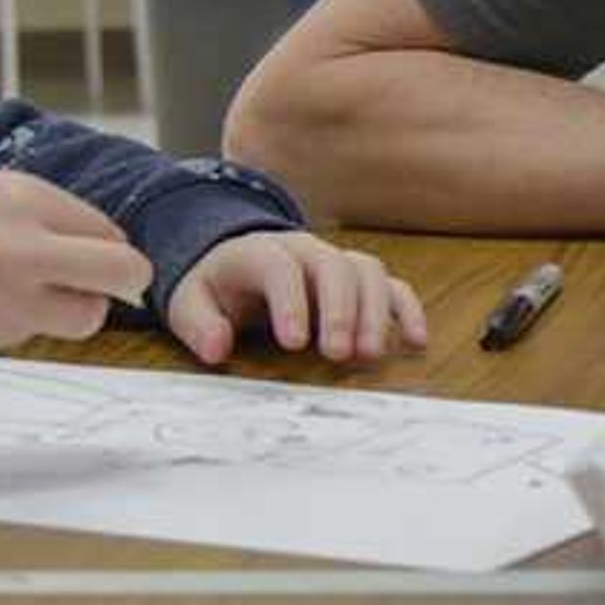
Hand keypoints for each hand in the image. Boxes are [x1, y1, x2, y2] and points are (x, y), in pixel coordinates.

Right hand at [0, 169, 155, 353]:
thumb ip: (14, 208)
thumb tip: (58, 229)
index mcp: (20, 197)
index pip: (105, 227)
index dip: (101, 243)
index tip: (91, 251)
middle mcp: (28, 246)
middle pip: (124, 271)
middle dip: (118, 280)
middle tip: (101, 285)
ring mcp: (11, 297)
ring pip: (86, 316)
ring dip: (70, 310)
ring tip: (29, 297)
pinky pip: (30, 334)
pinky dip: (20, 325)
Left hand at [166, 230, 427, 366]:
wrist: (233, 263)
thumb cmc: (215, 288)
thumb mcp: (189, 302)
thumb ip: (198, 324)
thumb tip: (216, 348)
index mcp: (260, 252)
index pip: (279, 267)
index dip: (291, 302)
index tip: (295, 344)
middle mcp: (305, 250)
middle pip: (334, 266)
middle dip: (341, 310)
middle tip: (340, 354)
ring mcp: (336, 262)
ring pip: (368, 272)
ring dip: (376, 312)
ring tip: (371, 354)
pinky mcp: (358, 280)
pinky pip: (392, 285)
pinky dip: (407, 309)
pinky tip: (416, 341)